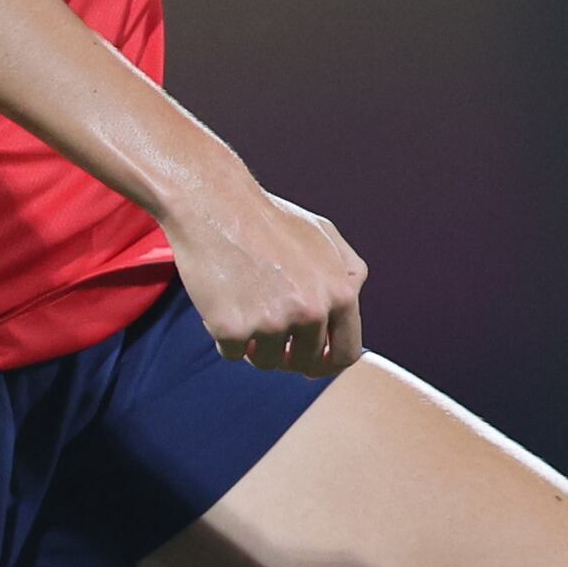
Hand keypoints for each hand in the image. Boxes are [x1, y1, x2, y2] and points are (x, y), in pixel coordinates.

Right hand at [160, 166, 367, 375]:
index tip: (309, 362)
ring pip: (266, 362)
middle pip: (304, 363)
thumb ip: (347, 272)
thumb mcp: (324, 234)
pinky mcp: (233, 330)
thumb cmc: (268, 218)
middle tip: (266, 331)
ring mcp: (272, 323)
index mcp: (339, 294)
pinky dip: (224, 336)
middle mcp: (311, 312)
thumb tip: (353, 303)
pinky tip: (220, 301)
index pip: (345, 354)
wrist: (214, 202)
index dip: (327, 364)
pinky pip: (232, 354)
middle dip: (287, 354)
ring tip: (242, 306)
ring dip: (254, 346)